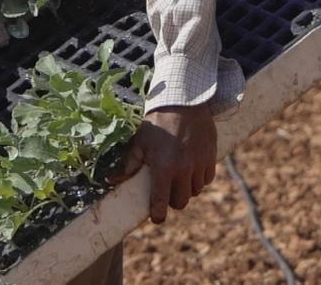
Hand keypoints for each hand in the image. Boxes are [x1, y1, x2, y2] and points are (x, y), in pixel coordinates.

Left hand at [107, 104, 216, 223]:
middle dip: (173, 200)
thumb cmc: (158, 123)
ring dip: (187, 189)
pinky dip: (199, 178)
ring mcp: (199, 165)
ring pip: (195, 191)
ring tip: (179, 176)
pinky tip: (191, 168)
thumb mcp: (140, 142)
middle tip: (167, 191)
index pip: (161, 202)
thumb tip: (110, 180)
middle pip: (181, 202)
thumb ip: (128, 164)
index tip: (156, 218)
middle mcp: (183, 170)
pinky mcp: (211, 158)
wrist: (184, 103)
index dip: (158, 215)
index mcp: (163, 168)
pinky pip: (206, 179)